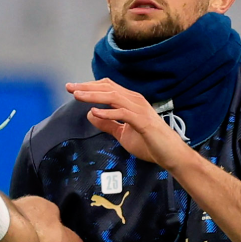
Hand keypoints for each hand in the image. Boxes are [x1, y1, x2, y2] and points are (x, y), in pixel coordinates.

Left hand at [67, 79, 192, 170]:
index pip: (107, 88)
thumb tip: (90, 114)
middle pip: (108, 88)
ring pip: (114, 97)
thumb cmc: (150, 144)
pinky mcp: (143, 122)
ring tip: (78, 96)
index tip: (73, 89)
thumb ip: (108, 124)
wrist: (171, 155)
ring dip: (94, 95)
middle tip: (69, 87)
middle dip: (87, 87)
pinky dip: (108, 112)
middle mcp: (135, 101)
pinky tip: (95, 112)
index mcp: (131, 101)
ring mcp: (140, 110)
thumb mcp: (123, 134)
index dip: (90, 86)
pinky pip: (123, 113)